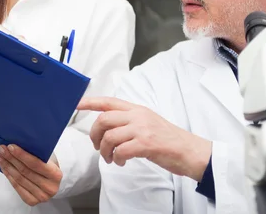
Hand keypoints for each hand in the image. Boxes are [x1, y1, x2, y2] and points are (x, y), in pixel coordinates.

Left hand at [0, 144, 61, 205]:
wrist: (52, 181)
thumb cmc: (49, 165)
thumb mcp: (49, 157)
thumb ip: (38, 152)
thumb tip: (19, 142)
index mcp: (56, 174)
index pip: (36, 164)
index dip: (22, 155)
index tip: (10, 146)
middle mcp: (50, 187)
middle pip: (25, 171)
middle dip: (11, 159)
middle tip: (1, 149)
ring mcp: (41, 196)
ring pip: (19, 179)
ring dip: (7, 166)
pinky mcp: (32, 201)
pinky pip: (16, 187)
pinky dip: (8, 176)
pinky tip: (4, 167)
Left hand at [77, 97, 211, 181]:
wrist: (189, 151)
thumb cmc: (168, 140)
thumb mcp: (148, 123)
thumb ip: (130, 121)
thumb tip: (108, 127)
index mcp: (137, 109)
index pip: (109, 101)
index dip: (90, 102)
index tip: (76, 104)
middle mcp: (138, 116)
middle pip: (104, 119)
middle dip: (95, 135)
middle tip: (98, 147)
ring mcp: (142, 129)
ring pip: (110, 136)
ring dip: (105, 151)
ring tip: (111, 158)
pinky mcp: (146, 143)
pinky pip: (120, 150)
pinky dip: (116, 159)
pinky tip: (121, 162)